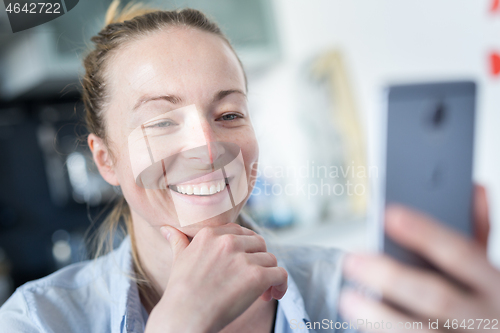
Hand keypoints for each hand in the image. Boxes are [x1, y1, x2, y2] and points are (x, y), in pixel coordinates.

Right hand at [144, 223, 287, 332]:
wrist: (183, 317)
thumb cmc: (180, 292)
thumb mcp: (178, 259)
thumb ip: (178, 241)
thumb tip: (166, 229)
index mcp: (211, 234)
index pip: (240, 232)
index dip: (245, 248)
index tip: (242, 263)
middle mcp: (228, 241)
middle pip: (259, 243)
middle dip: (259, 259)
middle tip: (254, 278)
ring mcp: (243, 258)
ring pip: (270, 259)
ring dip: (269, 275)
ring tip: (262, 292)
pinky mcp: (256, 276)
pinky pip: (280, 274)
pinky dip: (281, 285)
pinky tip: (273, 295)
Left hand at [340, 185, 499, 331]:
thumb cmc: (483, 303)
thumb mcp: (487, 272)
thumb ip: (476, 233)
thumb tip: (474, 188)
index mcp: (496, 285)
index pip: (462, 254)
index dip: (426, 233)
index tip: (389, 213)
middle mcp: (485, 317)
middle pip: (437, 297)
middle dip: (391, 277)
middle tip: (352, 260)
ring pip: (420, 332)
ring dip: (379, 314)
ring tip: (347, 297)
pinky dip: (381, 332)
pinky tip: (359, 320)